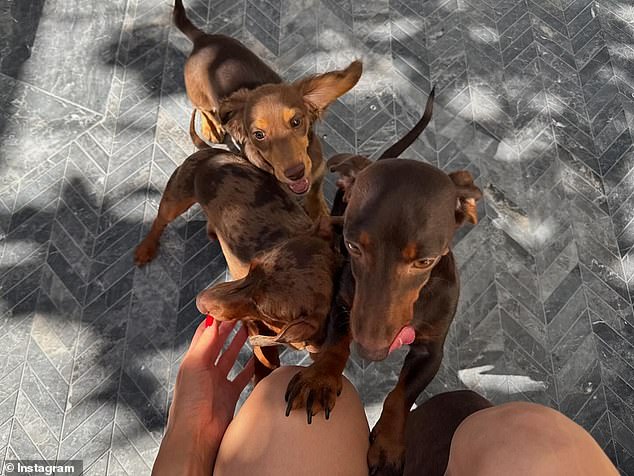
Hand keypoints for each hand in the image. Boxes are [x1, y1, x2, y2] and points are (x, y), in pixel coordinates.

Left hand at [153, 319, 253, 475]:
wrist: (197, 434)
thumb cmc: (191, 401)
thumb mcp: (194, 365)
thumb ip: (205, 342)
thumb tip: (212, 319)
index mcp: (193, 361)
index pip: (204, 335)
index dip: (214, 320)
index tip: (227, 306)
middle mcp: (204, 370)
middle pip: (217, 344)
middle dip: (228, 329)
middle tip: (242, 314)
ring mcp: (217, 383)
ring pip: (229, 358)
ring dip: (238, 344)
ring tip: (250, 330)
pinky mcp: (229, 395)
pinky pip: (241, 377)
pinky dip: (249, 368)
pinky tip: (257, 359)